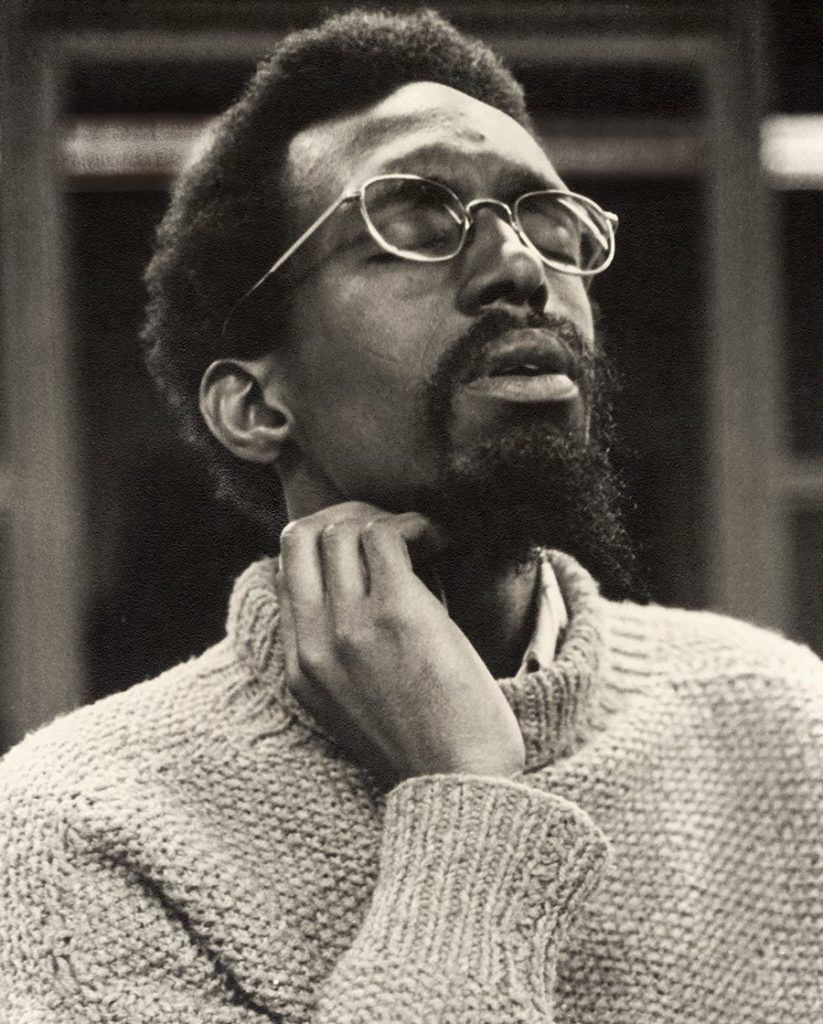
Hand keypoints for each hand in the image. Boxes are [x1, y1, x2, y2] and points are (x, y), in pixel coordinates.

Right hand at [275, 502, 525, 780]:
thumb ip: (340, 656)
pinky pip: (387, 535)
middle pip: (300, 537)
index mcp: (300, 668)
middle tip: (391, 532)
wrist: (460, 786)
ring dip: (384, 519)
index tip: (367, 550)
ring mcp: (350, 626)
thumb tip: (361, 592)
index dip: (324, 545)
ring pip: (341, 529)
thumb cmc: (425, 747)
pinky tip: (438, 539)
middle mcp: (314, 642)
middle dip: (344, 518)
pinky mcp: (396, 613)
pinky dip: (414, 524)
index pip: (286, 572)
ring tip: (423, 539)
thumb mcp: (355, 708)